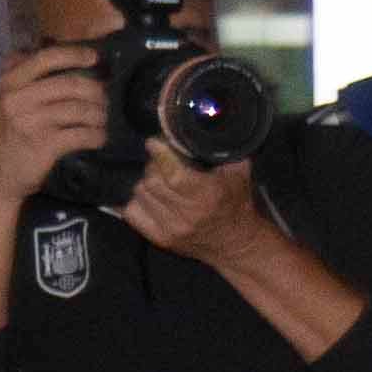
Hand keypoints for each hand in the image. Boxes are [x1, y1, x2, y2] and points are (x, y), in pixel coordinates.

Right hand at [0, 44, 106, 206]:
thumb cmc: (9, 138)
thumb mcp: (8, 103)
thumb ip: (28, 81)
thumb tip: (63, 59)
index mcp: (9, 83)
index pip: (46, 58)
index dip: (74, 54)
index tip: (94, 57)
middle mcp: (17, 98)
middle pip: (70, 84)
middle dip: (95, 91)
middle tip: (105, 99)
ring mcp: (30, 121)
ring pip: (79, 110)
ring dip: (99, 115)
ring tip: (102, 120)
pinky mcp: (44, 145)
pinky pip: (81, 134)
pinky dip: (96, 136)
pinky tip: (99, 138)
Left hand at [119, 143, 273, 266]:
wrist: (236, 245)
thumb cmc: (237, 205)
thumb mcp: (238, 174)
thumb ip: (223, 151)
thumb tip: (201, 126)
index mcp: (207, 195)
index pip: (172, 173)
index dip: (159, 154)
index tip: (154, 143)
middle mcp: (187, 213)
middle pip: (151, 180)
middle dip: (153, 166)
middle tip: (162, 163)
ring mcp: (171, 228)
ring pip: (140, 194)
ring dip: (146, 183)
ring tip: (159, 181)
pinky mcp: (160, 239)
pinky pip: (132, 213)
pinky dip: (137, 201)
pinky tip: (149, 197)